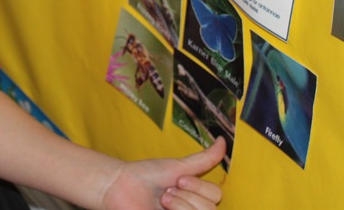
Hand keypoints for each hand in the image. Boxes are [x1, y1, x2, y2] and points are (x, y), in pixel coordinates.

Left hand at [100, 137, 225, 209]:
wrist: (120, 186)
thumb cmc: (146, 176)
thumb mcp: (178, 166)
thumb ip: (203, 159)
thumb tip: (222, 140)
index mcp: (196, 196)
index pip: (216, 195)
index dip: (198, 186)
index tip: (178, 179)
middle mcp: (192, 209)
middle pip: (211, 209)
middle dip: (188, 197)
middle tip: (168, 191)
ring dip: (181, 206)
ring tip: (162, 200)